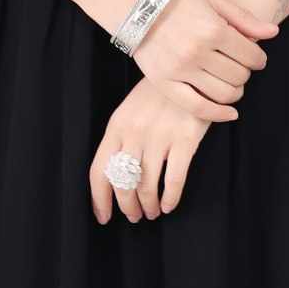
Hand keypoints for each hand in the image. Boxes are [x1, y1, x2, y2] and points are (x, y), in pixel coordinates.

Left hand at [90, 74, 221, 222]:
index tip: (104, 217)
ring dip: (149, 205)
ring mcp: (159, 137)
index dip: (100, 199)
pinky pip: (174, 179)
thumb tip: (115, 178)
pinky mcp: (184, 140)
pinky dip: (170, 198)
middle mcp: (134, 133)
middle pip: (123, 183)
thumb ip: (120, 140)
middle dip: (128, 207)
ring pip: (147, 186)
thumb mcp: (130, 111)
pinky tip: (169, 205)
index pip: (100, 171)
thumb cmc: (157, 95)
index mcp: (116, 127)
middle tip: (135, 216)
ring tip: (152, 212)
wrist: (188, 70)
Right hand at [131, 0, 278, 110]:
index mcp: (213, 29)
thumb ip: (244, 18)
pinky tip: (230, 113)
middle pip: (239, 76)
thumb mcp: (213, 0)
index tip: (256, 58)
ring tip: (233, 84)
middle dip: (246, 73)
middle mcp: (198, 51)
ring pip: (223, 93)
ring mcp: (180, 69)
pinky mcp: (165, 83)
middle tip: (240, 67)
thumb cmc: (177, 0)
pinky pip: (197, 107)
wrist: (136, 5)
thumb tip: (273, 32)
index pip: (251, 56)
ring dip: (236, 92)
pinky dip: (218, 114)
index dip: (259, 59)